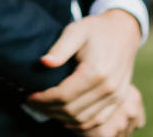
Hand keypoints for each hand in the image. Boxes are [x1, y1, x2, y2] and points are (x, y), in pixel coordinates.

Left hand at [27, 10, 142, 130]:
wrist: (123, 30)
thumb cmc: (96, 29)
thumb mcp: (76, 30)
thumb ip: (59, 48)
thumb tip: (43, 62)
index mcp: (96, 71)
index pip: (64, 96)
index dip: (43, 99)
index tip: (28, 96)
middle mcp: (108, 88)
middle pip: (72, 110)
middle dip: (48, 109)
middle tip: (32, 103)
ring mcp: (116, 96)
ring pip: (83, 119)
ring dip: (61, 117)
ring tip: (44, 108)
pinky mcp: (120, 100)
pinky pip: (98, 121)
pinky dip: (79, 124)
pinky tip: (64, 117)